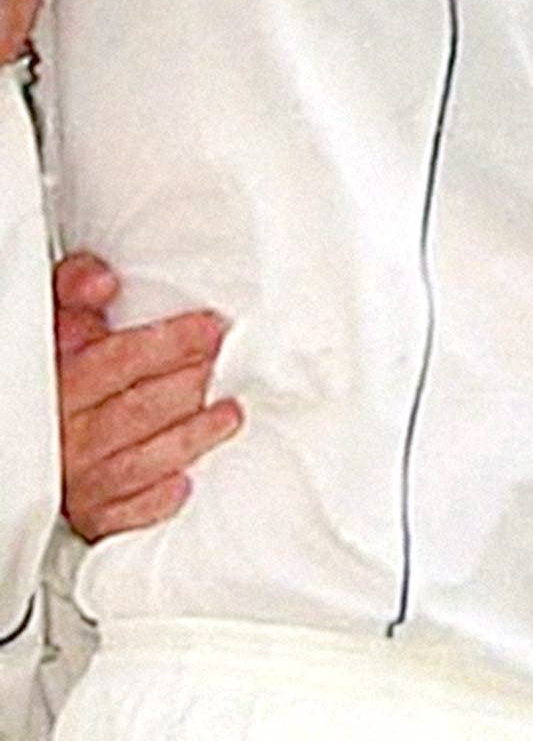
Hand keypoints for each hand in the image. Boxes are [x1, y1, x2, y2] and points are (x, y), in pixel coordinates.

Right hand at [54, 255, 239, 538]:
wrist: (36, 428)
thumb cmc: (62, 369)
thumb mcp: (61, 323)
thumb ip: (76, 289)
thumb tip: (102, 282)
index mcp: (59, 386)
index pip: (117, 361)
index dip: (170, 342)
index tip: (212, 328)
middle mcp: (65, 437)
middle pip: (137, 411)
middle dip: (189, 384)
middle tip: (226, 366)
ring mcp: (79, 480)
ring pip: (140, 462)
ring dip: (190, 437)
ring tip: (230, 413)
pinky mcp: (91, 515)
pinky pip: (127, 513)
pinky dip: (158, 497)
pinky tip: (186, 479)